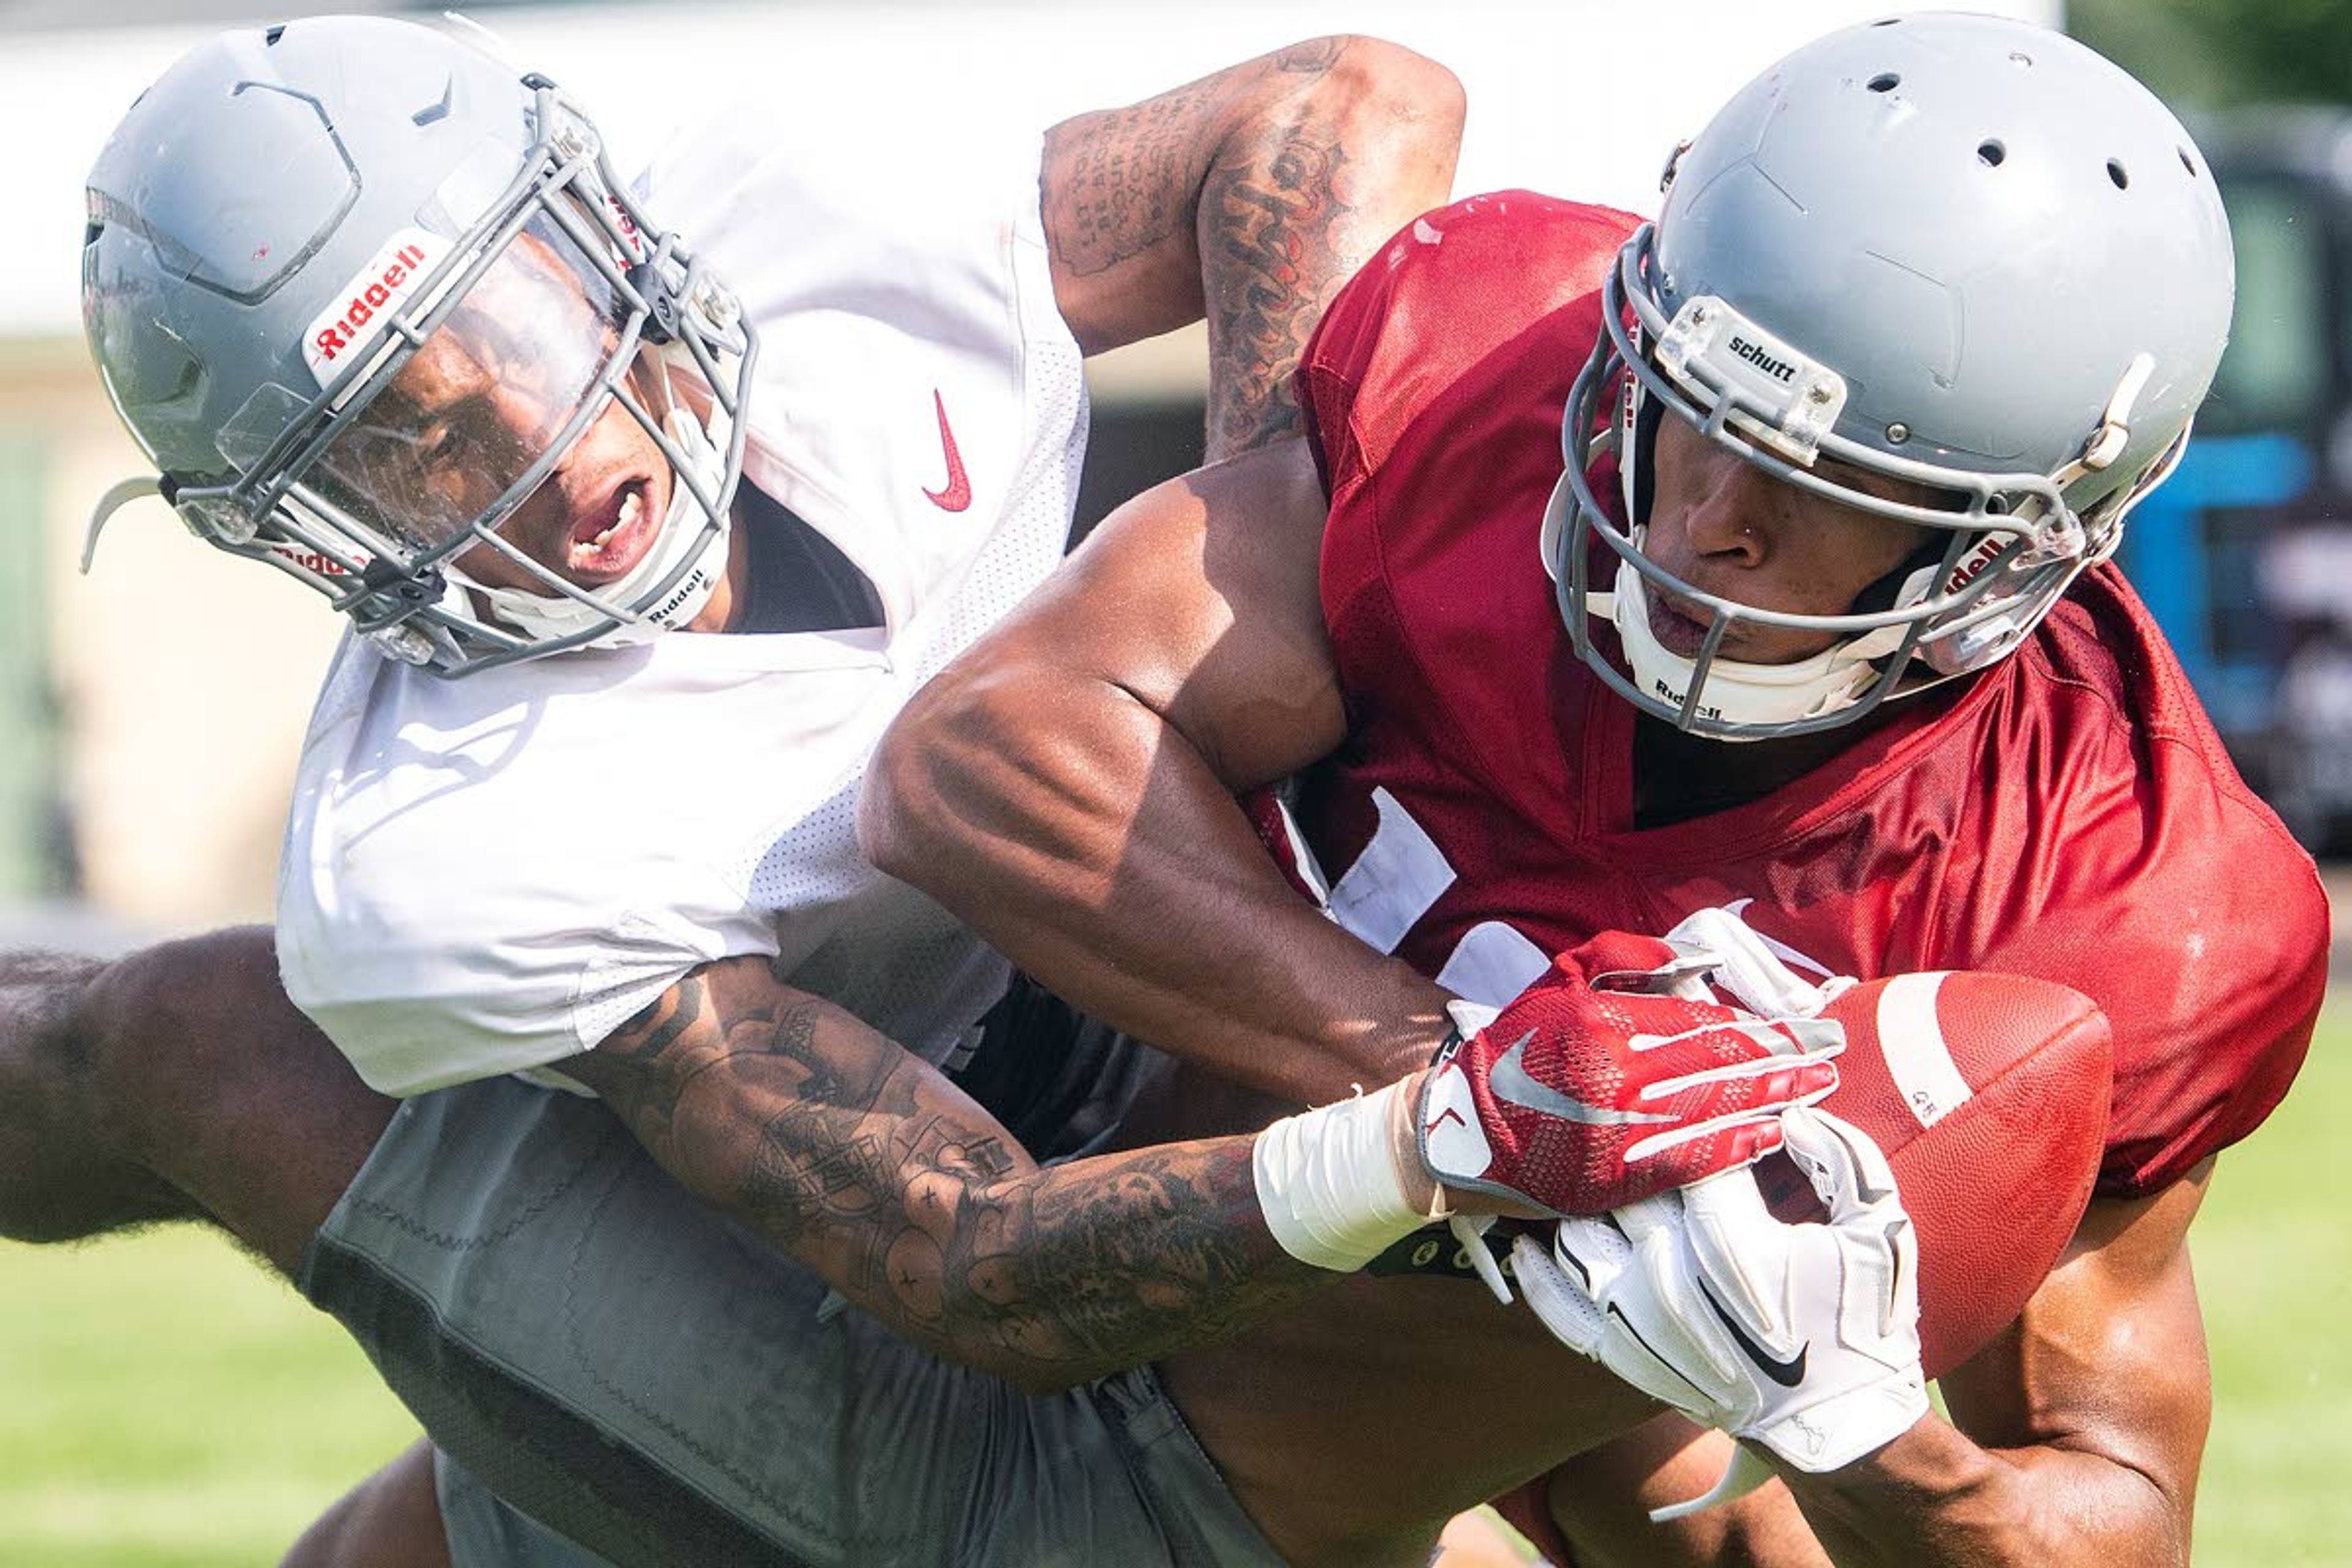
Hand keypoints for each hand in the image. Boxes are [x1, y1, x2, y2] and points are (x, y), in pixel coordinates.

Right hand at [1416, 932, 1840, 1215]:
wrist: (1458, 1128)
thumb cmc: (1518, 1046)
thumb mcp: (1560, 980)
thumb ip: (1629, 959)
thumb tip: (1702, 963)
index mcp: (1599, 1020)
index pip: (1700, 1021)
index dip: (1758, 1025)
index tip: (1801, 1025)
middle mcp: (1611, 1075)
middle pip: (1720, 1064)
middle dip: (1786, 1057)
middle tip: (1833, 1051)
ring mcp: (1614, 1131)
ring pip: (1713, 1110)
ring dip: (1774, 1098)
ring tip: (1817, 1087)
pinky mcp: (1612, 1180)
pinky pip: (1690, 1161)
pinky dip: (1737, 1146)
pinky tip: (1773, 1134)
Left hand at [1515, 1106, 1929, 1474]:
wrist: (1840, 1429)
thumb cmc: (1863, 1322)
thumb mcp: (1880, 1229)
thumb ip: (1839, 1157)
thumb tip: (1787, 1111)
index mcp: (1732, 1240)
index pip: (1686, 1146)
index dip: (1690, 1111)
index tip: (1689, 1090)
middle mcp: (1669, 1274)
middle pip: (1620, 1180)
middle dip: (1627, 1141)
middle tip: (1626, 1110)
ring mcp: (1635, 1316)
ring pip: (1575, 1227)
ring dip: (1576, 1196)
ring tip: (1577, 1165)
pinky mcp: (1619, 1353)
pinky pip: (1554, 1303)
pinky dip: (1535, 1268)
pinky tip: (1528, 1237)